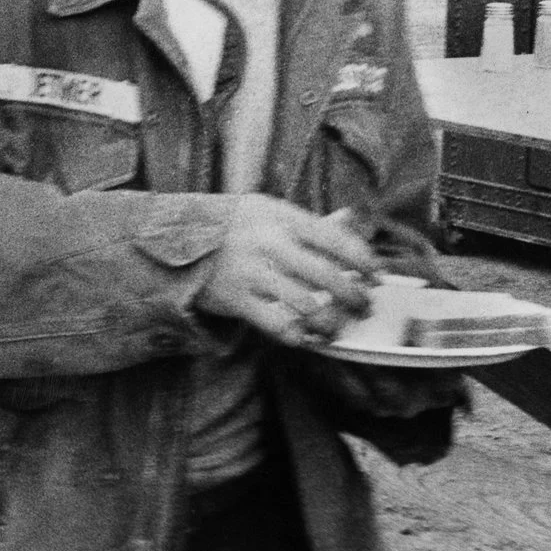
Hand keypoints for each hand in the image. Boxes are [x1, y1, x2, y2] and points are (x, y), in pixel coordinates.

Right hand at [195, 199, 382, 346]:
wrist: (173, 240)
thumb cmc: (232, 226)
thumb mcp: (267, 213)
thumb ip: (310, 222)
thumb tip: (353, 221)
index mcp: (280, 216)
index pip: (335, 238)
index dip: (363, 260)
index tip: (376, 276)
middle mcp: (267, 242)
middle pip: (326, 274)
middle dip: (353, 295)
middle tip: (364, 306)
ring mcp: (250, 271)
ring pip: (305, 303)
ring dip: (329, 321)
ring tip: (337, 327)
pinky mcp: (235, 298)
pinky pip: (275, 323)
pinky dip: (297, 335)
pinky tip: (306, 337)